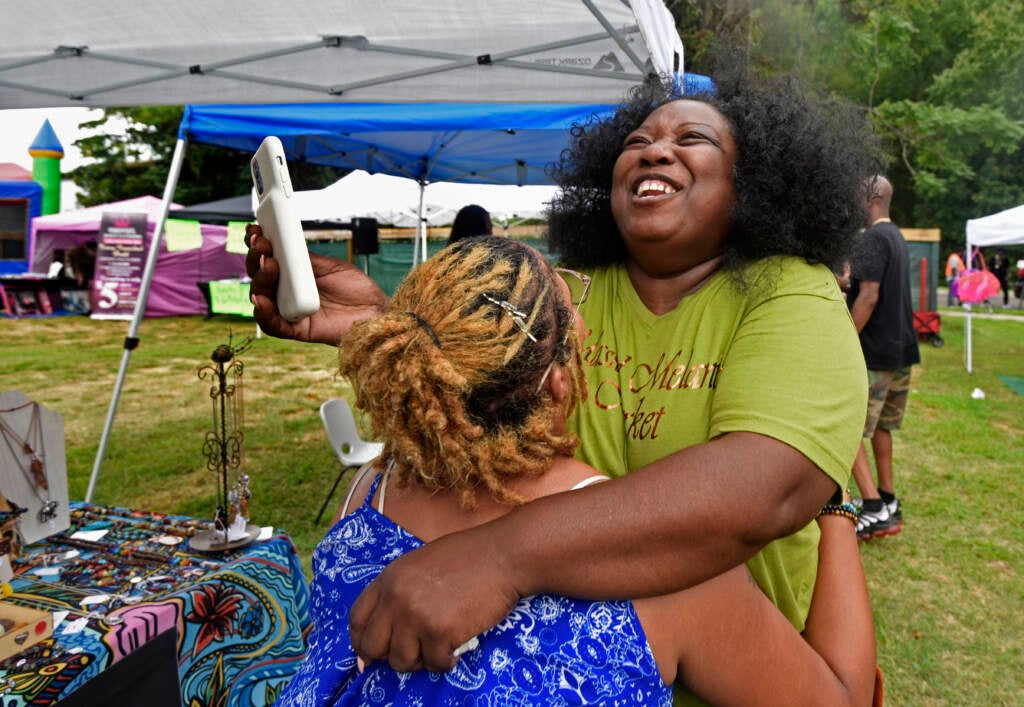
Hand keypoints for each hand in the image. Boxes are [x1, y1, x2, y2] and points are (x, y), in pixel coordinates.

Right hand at [244, 224, 387, 344]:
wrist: (376, 311)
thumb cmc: (356, 289)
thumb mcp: (330, 267)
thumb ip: (306, 259)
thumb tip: (284, 244)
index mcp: (293, 276)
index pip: (268, 260)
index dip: (258, 246)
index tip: (255, 230)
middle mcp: (287, 293)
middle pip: (260, 277)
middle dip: (257, 258)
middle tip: (262, 244)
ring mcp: (290, 311)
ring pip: (262, 298)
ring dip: (259, 280)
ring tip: (268, 264)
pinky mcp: (297, 330)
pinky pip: (273, 325)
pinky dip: (263, 313)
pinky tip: (261, 299)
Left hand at [349, 526, 520, 672]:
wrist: (501, 555)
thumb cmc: (469, 556)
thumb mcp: (420, 565)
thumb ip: (401, 591)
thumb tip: (389, 628)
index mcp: (389, 579)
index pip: (357, 618)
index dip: (361, 641)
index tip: (369, 655)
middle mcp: (396, 598)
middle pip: (373, 646)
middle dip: (390, 656)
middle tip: (411, 656)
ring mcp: (416, 616)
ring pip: (402, 662)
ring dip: (420, 661)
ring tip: (438, 648)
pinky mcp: (440, 633)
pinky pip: (435, 664)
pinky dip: (447, 661)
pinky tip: (457, 648)